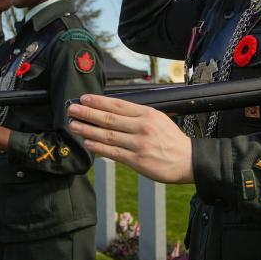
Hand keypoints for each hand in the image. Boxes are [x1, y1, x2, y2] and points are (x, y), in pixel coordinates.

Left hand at [68, 94, 192, 183]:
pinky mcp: (137, 161)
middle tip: (71, 109)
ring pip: (107, 135)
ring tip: (74, 125)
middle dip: (87, 113)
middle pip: (109, 118)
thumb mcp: (158, 119)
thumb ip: (137, 115)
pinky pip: (113, 152)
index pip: (118, 104)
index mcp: (147, 114)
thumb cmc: (171, 139)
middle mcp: (142, 127)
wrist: (188, 160)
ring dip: (88, 129)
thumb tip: (112, 111)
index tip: (84, 98)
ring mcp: (139, 144)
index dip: (99, 101)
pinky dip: (98, 147)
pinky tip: (87, 143)